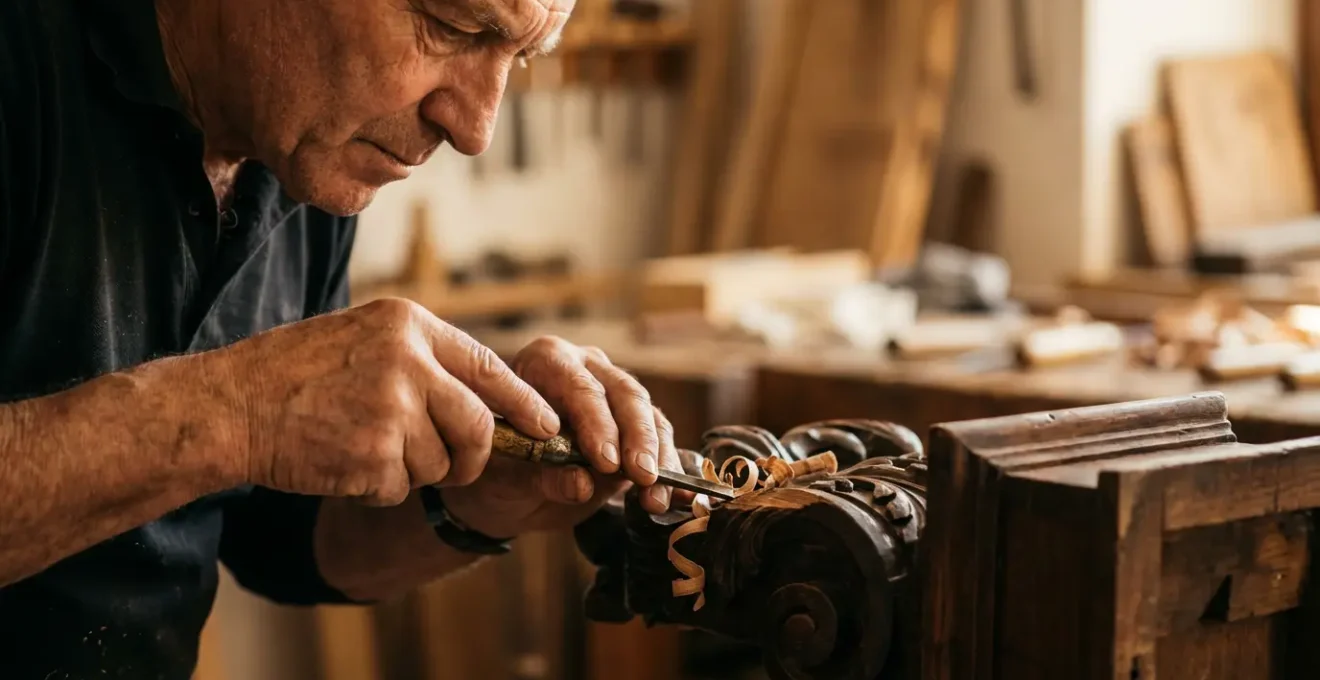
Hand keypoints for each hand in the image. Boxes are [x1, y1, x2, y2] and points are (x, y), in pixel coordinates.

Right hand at [210, 298, 559, 505]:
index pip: (490, 368)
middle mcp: (408, 362)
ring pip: (440, 463)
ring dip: (411, 470)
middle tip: (453, 465)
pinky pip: (401, 487)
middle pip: (477, 425)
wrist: (230, 406)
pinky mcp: (373, 456)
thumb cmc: (296, 373)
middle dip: (472, 456)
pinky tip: (341, 462)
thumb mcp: (365, 338)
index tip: (547, 425)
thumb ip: (423, 360)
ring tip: (362, 446)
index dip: (523, 404)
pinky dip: (377, 488)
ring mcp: (392, 410)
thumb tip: (488, 401)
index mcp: (409, 325)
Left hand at [439, 337, 692, 539]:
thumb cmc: (496, 468)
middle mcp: (587, 368)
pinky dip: (668, 470)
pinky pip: (660, 441)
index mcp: (547, 361)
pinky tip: (675, 495)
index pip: (579, 386)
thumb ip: (541, 475)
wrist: (503, 489)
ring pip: (650, 417)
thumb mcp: (506, 474)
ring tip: (656, 498)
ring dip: (658, 458)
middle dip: (638, 439)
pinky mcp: (636, 425)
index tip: (606, 463)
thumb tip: (583, 484)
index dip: (597, 423)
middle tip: (642, 476)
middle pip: (625, 395)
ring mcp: (615, 393)